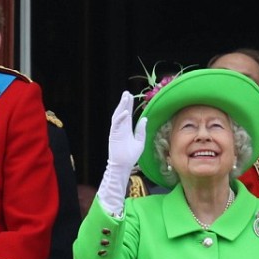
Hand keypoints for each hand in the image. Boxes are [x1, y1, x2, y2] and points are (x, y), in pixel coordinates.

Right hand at [96, 92, 147, 215]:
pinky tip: (126, 112)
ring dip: (121, 107)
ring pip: (118, 116)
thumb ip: (141, 130)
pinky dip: (121, 118)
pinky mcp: (114, 135)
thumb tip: (144, 119)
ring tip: (125, 97)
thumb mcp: (140, 141)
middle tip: (127, 93)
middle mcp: (121, 129)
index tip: (131, 97)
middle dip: (124, 103)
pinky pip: (116, 124)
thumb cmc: (131, 156)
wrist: (124, 165)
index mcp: (126, 129)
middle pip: (122, 112)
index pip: (127, 115)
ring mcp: (116, 131)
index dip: (129, 106)